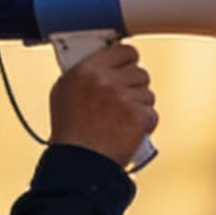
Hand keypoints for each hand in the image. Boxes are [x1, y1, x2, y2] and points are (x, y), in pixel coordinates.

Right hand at [47, 42, 157, 166]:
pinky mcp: (137, 115)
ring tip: (121, 123)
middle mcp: (104, 80)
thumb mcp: (64, 94)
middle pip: (139, 72)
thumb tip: (101, 66)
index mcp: (85, 70)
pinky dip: (144, 126)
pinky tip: (128, 133)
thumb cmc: (70, 135)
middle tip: (122, 104)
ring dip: (139, 108)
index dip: (128, 62)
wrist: (79, 164)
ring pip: (148, 94)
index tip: (127, 68)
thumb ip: (84, 75)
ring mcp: (122, 97)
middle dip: (134, 88)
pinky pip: (152, 114)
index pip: (123, 50)